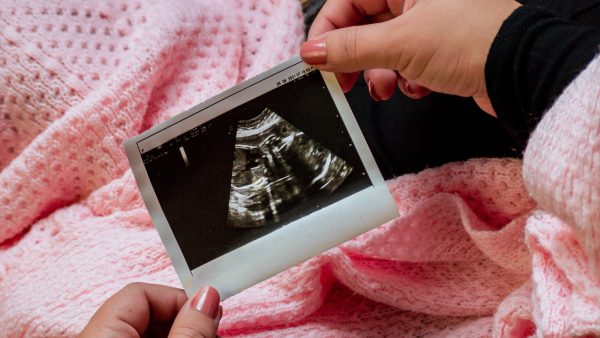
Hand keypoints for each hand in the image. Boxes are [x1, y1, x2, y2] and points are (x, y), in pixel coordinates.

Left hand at [78, 283, 221, 337]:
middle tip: (207, 332)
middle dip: (182, 318)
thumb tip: (208, 297)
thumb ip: (189, 330)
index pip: (140, 292)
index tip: (207, 311)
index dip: (178, 297)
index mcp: (100, 334)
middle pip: (144, 312)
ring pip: (145, 332)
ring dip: (178, 333)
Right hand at [300, 0, 519, 114]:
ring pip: (384, 47)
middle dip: (355, 58)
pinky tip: (420, 86)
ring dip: (381, 73)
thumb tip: (312, 51)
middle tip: (345, 82)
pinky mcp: (440, 46)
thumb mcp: (400, 45)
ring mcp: (429, 21)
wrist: (522, 72)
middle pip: (364, 25)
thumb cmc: (473, 42)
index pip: (347, 0)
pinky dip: (406, 78)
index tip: (316, 60)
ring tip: (388, 88)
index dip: (328, 31)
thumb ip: (351, 48)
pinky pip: (406, 61)